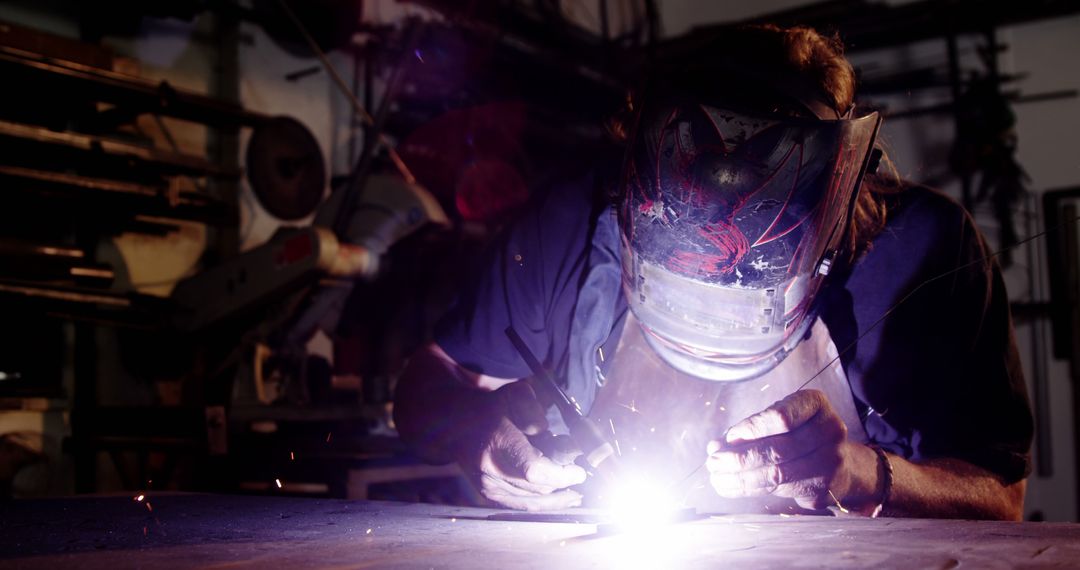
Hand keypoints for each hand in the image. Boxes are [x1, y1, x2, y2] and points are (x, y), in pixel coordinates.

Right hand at [455, 381, 586, 510]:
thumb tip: (551, 437)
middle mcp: (490, 467)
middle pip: (538, 487)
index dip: (561, 475)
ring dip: (557, 492)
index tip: (579, 470)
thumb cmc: (492, 409)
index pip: (533, 470)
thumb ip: (536, 412)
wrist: (457, 425)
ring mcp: (487, 485)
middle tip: (577, 468)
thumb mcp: (515, 395)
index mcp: (497, 440)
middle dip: (564, 480)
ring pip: (534, 499)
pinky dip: (547, 504)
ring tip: (572, 481)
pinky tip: (566, 498)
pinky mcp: (489, 495)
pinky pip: (524, 506)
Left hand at [705, 389, 875, 510]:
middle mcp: (829, 431)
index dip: (751, 429)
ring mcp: (831, 462)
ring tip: (716, 476)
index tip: (728, 438)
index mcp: (815, 404)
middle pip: (777, 449)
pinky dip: (749, 489)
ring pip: (776, 473)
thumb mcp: (781, 418)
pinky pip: (778, 489)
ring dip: (739, 477)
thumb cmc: (800, 434)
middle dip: (738, 457)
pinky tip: (731, 486)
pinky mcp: (822, 488)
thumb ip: (753, 427)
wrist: (842, 465)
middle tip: (713, 461)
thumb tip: (718, 445)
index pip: (781, 417)